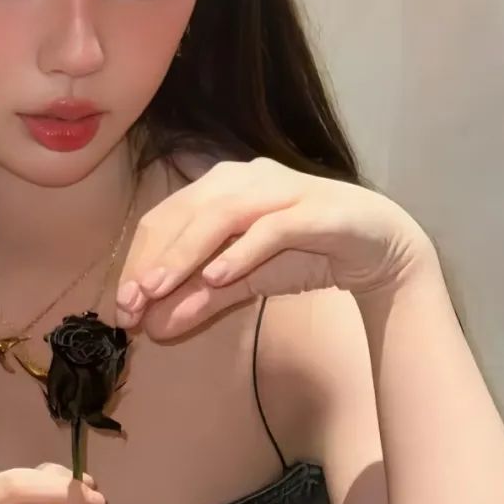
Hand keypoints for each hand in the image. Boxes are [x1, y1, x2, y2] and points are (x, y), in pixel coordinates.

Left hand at [115, 157, 436, 339]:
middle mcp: (244, 177)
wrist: (381, 247)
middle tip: (131, 303)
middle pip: (182, 213)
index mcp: (219, 186)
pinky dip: (241, 252)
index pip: (164, 219)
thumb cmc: (305, 252)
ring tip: (157, 289)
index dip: (138, 260)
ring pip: (219, 216)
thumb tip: (152, 326)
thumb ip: (200, 299)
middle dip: (152, 260)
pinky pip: (270, 228)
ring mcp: (280, 189)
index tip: (122, 305)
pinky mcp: (315, 209)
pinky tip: (216, 277)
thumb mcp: (243, 280)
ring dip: (184, 253)